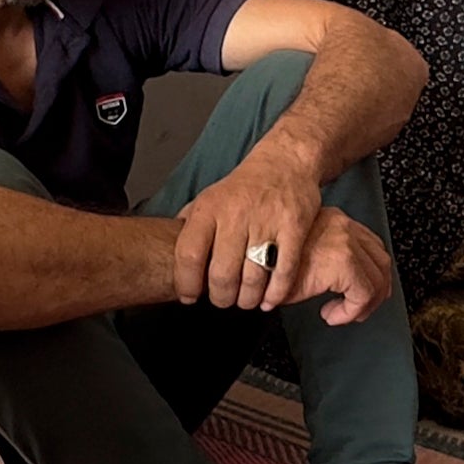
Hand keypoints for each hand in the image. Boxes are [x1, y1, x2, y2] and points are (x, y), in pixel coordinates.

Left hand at [175, 149, 384, 317]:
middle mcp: (236, 215)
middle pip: (222, 274)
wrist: (285, 162)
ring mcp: (267, 222)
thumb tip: (169, 251)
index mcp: (209, 209)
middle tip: (223, 301)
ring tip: (246, 301)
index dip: (186, 283)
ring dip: (248, 300)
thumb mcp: (210, 197)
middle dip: (221, 298)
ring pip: (253, 278)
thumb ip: (191, 224)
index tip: (189, 297)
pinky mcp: (294, 228)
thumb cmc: (244, 187)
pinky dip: (276, 294)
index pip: (189, 255)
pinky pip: (284, 272)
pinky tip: (269, 299)